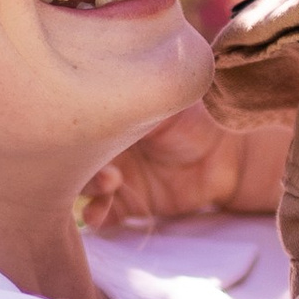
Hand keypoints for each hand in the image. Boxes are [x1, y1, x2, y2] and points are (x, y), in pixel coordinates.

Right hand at [81, 103, 290, 232]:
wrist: (226, 156)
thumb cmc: (194, 119)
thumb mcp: (162, 102)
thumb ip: (133, 97)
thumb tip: (105, 82)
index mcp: (107, 118)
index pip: (76, 124)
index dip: (73, 131)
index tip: (85, 136)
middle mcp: (104, 147)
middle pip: (73, 158)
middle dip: (76, 165)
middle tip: (102, 164)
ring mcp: (113, 176)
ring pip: (82, 186)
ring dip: (88, 188)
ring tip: (111, 184)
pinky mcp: (125, 205)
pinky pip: (100, 214)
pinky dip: (95, 215)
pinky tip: (98, 214)